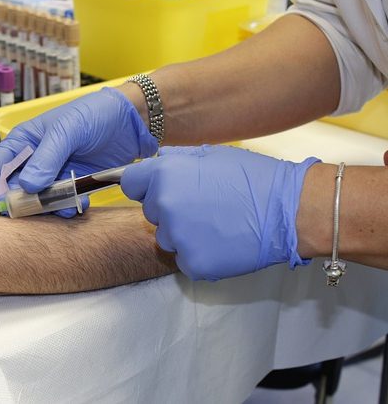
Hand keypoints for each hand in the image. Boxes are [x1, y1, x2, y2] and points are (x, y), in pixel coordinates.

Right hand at [0, 87, 157, 216]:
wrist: (131, 120)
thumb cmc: (94, 114)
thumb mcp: (67, 130)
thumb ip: (47, 158)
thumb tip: (27, 186)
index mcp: (24, 142)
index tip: (0, 204)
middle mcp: (35, 161)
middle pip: (16, 190)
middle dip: (24, 204)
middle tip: (36, 211)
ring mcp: (55, 174)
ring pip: (40, 201)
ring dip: (49, 208)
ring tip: (65, 206)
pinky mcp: (75, 184)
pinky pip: (64, 203)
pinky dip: (69, 207)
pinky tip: (80, 203)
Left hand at [120, 145, 319, 279]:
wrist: (289, 210)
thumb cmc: (253, 179)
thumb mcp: (211, 155)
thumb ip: (176, 160)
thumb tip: (154, 163)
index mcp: (165, 175)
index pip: (131, 184)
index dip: (145, 187)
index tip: (160, 190)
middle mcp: (164, 206)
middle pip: (151, 213)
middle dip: (169, 210)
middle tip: (203, 207)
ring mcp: (177, 238)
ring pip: (166, 238)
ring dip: (184, 234)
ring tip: (217, 225)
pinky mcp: (193, 264)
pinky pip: (185, 260)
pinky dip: (199, 254)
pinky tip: (222, 243)